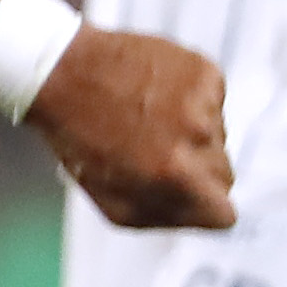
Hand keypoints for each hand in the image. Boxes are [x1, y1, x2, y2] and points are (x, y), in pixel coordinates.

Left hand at [27, 25, 235, 231]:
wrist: (62, 71)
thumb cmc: (80, 140)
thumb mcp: (114, 204)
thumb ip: (166, 215)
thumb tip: (206, 214)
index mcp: (175, 176)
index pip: (224, 214)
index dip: (203, 206)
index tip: (183, 193)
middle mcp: (197, 136)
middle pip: (224, 173)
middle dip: (196, 171)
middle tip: (154, 151)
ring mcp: (203, 100)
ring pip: (218, 135)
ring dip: (191, 132)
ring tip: (147, 118)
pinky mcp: (205, 71)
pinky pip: (213, 101)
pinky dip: (191, 100)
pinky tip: (155, 94)